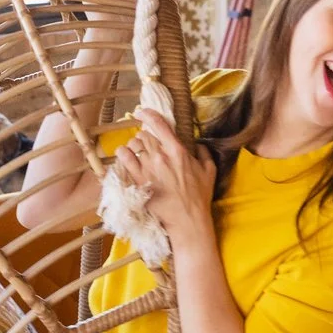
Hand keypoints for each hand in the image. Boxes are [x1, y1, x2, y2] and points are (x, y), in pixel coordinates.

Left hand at [113, 110, 214, 243]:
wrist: (186, 220)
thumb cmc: (199, 197)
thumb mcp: (210, 171)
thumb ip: (203, 153)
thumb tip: (197, 144)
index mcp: (177, 150)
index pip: (159, 124)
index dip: (148, 113)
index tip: (142, 111)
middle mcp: (160, 156)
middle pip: (144, 135)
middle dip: (143, 136)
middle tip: (145, 143)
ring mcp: (147, 168)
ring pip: (132, 145)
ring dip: (133, 146)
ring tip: (135, 151)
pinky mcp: (137, 180)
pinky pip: (123, 159)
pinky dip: (122, 155)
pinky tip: (126, 158)